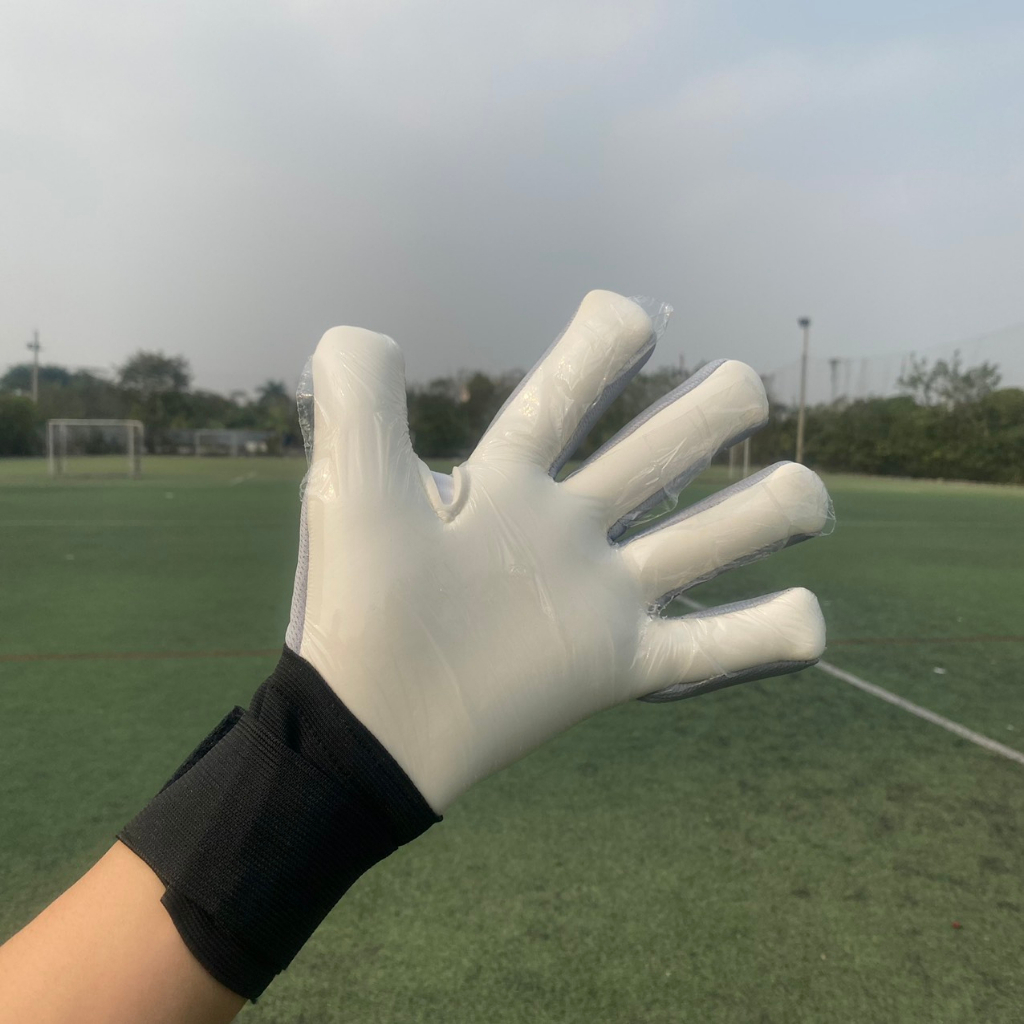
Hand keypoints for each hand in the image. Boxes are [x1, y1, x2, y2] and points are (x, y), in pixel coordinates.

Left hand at [287, 289, 830, 811]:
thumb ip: (357, 398)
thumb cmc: (359, 606)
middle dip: (711, 412)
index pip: (568, 396)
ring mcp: (599, 598)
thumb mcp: (354, 487)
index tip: (627, 320)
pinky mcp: (617, 666)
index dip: (603, 347)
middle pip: (660, 454)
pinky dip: (763, 640)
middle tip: (741, 395)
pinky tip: (808, 621)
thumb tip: (365, 331)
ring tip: (805, 496)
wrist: (370, 726)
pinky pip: (707, 651)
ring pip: (704, 543)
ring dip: (765, 514)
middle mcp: (567, 529)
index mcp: (511, 482)